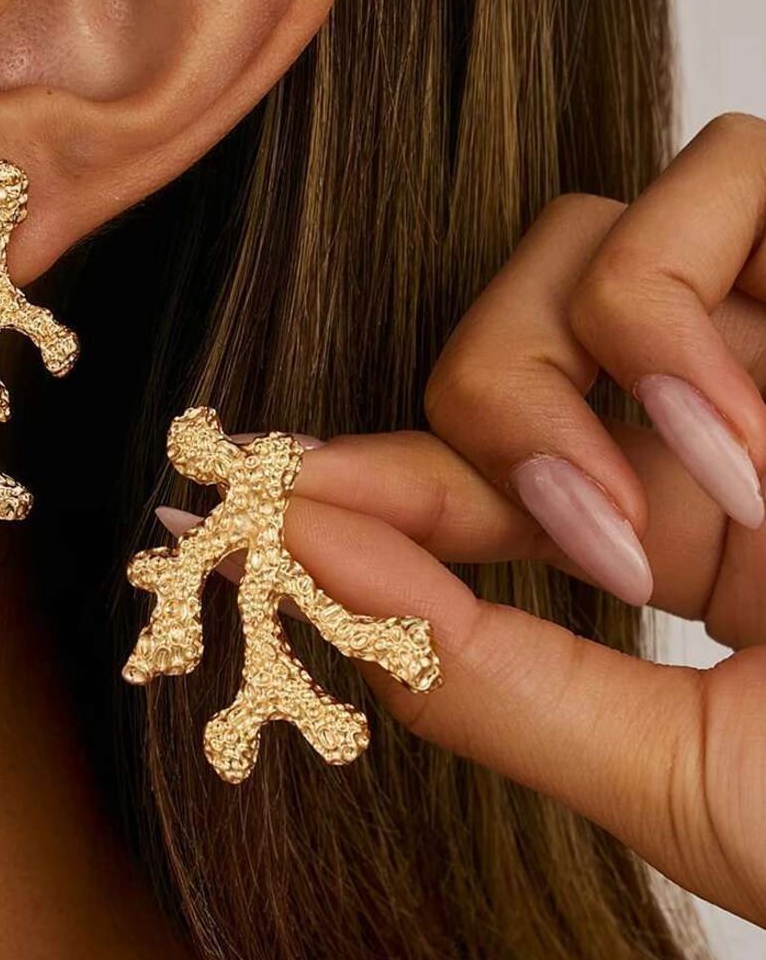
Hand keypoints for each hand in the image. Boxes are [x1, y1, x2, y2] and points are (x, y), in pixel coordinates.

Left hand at [159, 114, 765, 928]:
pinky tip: (740, 439)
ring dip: (580, 359)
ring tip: (672, 505)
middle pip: (501, 325)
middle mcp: (705, 427)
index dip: (350, 477)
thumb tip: (320, 562)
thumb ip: (489, 684)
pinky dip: (675, 302)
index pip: (457, 475)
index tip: (243, 494)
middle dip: (483, 417)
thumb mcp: (677, 781)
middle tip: (563, 532)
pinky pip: (725, 179)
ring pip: (591, 233)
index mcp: (660, 539)